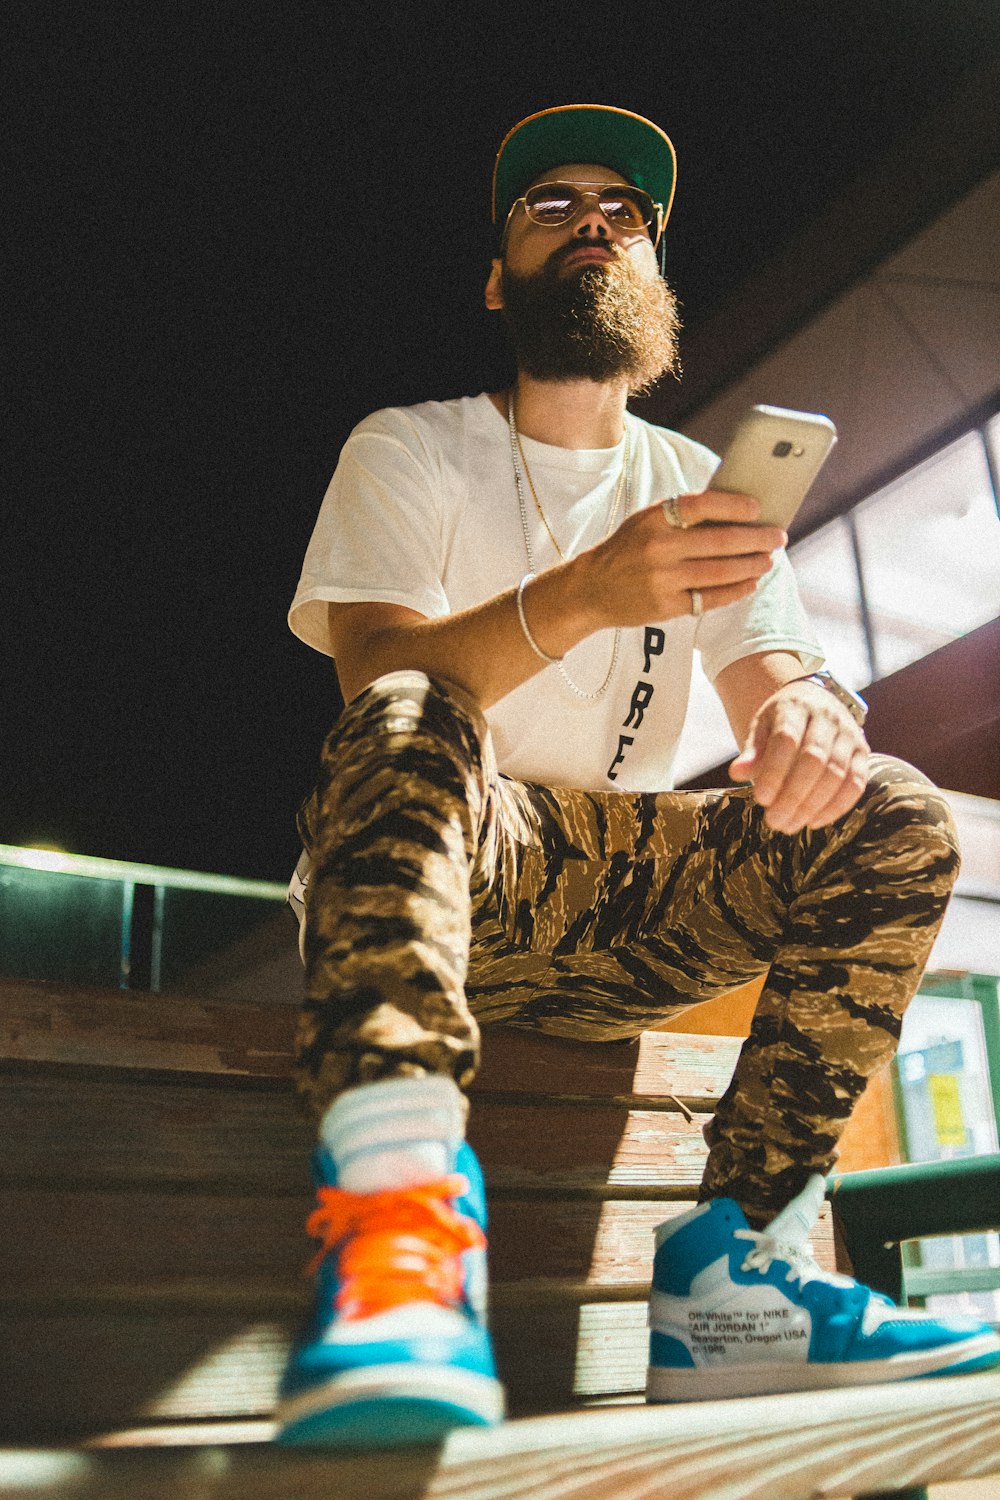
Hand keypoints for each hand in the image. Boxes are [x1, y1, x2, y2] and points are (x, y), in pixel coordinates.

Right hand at [578, 489, 786, 629]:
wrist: (589, 589)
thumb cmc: (626, 550)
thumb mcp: (645, 522)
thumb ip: (681, 516)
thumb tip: (733, 510)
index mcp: (654, 519)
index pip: (702, 505)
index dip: (734, 505)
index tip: (757, 509)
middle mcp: (658, 547)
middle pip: (719, 541)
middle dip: (755, 539)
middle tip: (778, 537)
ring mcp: (662, 579)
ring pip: (720, 571)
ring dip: (751, 566)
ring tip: (768, 560)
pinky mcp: (665, 606)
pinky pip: (710, 598)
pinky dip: (735, 591)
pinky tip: (749, 583)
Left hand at [729, 679, 869, 833]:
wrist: (813, 702)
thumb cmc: (781, 722)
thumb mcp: (761, 728)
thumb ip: (752, 751)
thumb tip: (737, 773)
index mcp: (795, 706)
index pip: (786, 739)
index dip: (774, 772)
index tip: (761, 799)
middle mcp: (827, 717)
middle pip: (813, 759)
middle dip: (793, 795)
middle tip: (775, 821)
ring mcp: (849, 734)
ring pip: (836, 774)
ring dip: (812, 806)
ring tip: (790, 825)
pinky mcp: (863, 752)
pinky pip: (856, 783)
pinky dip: (836, 807)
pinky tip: (814, 822)